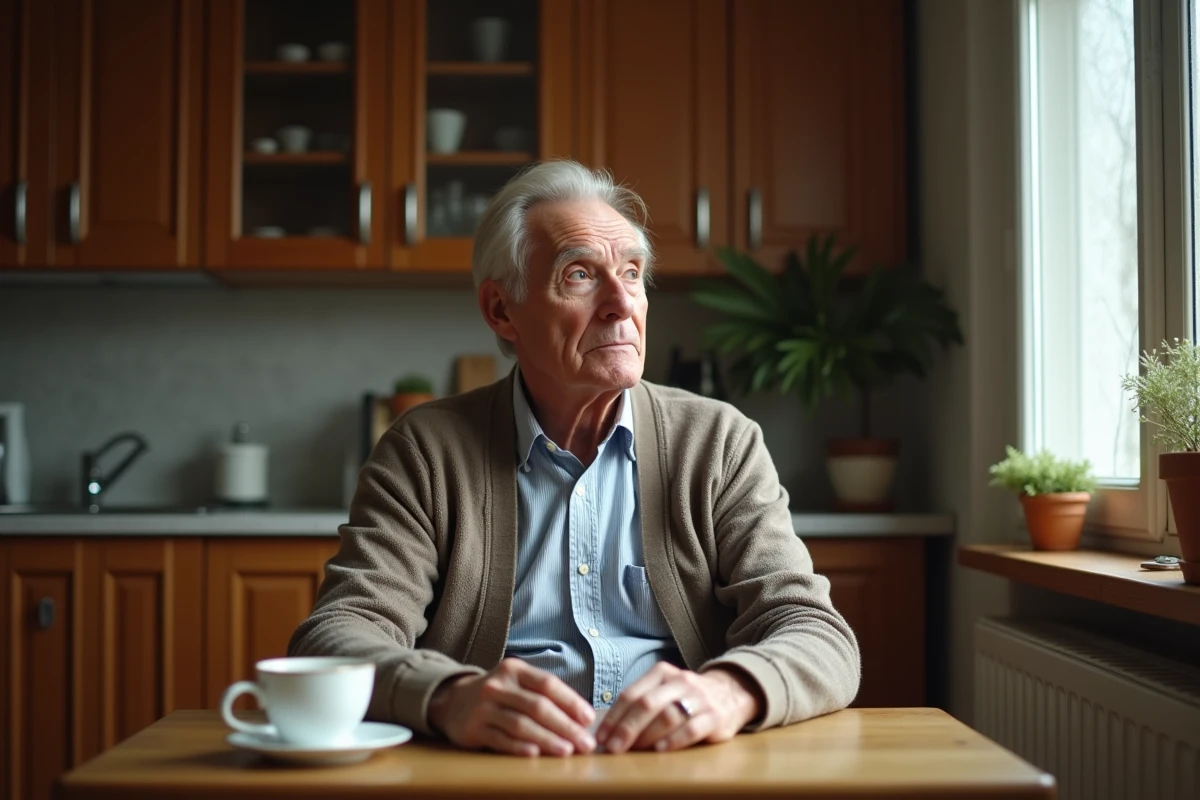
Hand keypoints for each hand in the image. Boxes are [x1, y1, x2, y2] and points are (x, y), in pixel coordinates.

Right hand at [427, 658, 595, 756]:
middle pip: (537, 706)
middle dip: (565, 726)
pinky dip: (519, 747)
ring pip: (520, 724)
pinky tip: (535, 753)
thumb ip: (545, 696)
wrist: (452, 701)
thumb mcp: (518, 684)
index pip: (548, 684)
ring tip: (566, 751)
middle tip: (585, 743)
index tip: (589, 719)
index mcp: (515, 670)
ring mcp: (484, 706)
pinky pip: (500, 739)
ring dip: (547, 739)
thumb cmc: (499, 695)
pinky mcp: (473, 727)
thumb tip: (582, 718)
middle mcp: (499, 685)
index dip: (571, 702)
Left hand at [596, 663, 761, 752]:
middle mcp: (680, 681)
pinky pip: (691, 728)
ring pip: (667, 715)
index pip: (631, 694)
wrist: (730, 694)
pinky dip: (673, 740)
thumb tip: (609, 730)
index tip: (602, 737)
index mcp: (662, 673)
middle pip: (647, 704)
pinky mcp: (714, 716)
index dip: (614, 717)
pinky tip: (660, 750)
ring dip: (646, 736)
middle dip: (626, 728)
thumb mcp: (664, 689)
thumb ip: (640, 703)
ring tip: (634, 751)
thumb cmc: (686, 698)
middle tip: (613, 748)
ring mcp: (698, 698)